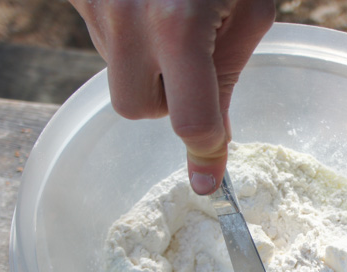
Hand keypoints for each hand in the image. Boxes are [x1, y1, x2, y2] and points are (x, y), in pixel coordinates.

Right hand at [70, 0, 275, 193]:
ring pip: (119, 76)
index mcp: (179, 23)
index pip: (191, 119)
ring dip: (146, 67)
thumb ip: (229, 73)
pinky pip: (103, 42)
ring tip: (169, 20)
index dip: (207, 150)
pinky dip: (127, 37)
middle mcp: (128, 20)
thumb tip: (214, 141)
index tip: (209, 179)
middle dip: (165, 99)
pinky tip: (147, 5)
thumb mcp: (250, 8)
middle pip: (137, 107)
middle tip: (191, 59)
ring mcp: (97, 6)